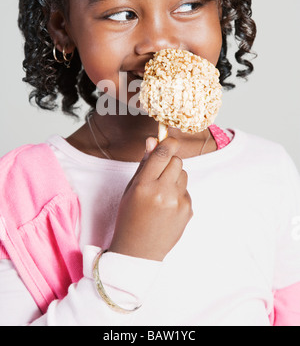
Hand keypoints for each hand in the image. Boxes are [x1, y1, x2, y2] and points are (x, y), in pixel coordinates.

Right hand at [109, 136, 192, 260]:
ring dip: (175, 178)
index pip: (162, 154)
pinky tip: (167, 207)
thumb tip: (152, 141)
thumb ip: (144, 164)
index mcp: (144, 186)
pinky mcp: (188, 211)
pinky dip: (178, 194)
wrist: (139, 251)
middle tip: (159, 174)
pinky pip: (186, 191)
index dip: (168, 143)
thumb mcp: (131, 189)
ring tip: (162, 194)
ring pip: (183, 174)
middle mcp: (163, 193)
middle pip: (177, 161)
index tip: (169, 140)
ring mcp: (177, 203)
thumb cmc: (130, 218)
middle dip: (169, 163)